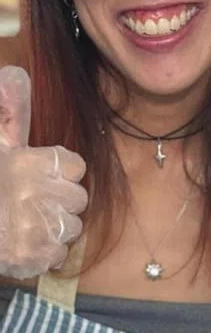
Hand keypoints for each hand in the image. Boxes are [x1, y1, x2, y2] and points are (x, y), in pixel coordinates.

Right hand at [0, 66, 87, 279]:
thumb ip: (10, 112)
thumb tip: (14, 73)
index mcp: (32, 164)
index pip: (75, 166)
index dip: (59, 171)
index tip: (38, 174)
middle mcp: (40, 196)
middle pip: (78, 198)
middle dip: (58, 200)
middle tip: (28, 201)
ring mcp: (37, 230)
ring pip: (71, 227)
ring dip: (52, 226)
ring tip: (22, 222)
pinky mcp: (32, 258)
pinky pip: (57, 254)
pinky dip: (42, 253)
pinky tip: (21, 243)